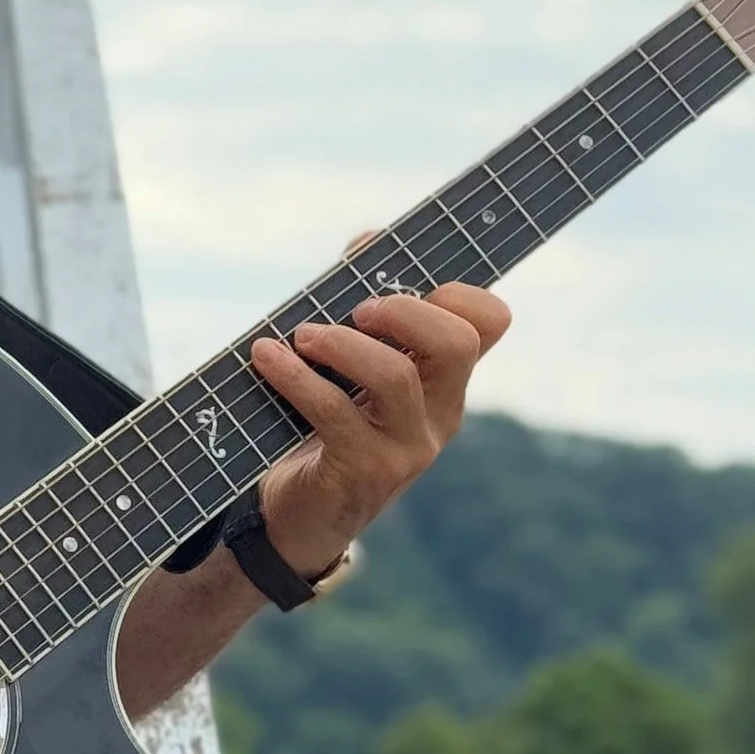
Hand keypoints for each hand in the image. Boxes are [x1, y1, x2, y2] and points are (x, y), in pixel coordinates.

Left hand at [246, 267, 509, 583]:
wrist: (297, 514)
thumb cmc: (322, 421)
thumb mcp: (347, 361)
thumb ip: (360, 300)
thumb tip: (368, 239)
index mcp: (445, 378)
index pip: (489, 323)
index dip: (458, 289)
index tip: (399, 279)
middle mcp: (440, 413)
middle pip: (455, 343)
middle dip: (402, 311)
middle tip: (355, 309)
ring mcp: (408, 448)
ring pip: (395, 378)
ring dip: (339, 343)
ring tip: (300, 335)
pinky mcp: (365, 473)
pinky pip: (335, 413)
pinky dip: (295, 377)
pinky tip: (265, 358)